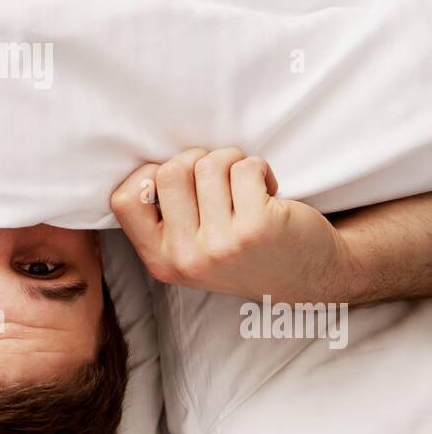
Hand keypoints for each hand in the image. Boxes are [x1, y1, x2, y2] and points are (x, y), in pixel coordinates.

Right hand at [110, 147, 348, 303]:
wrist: (307, 275)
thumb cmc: (242, 248)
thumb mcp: (190, 248)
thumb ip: (164, 215)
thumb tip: (147, 158)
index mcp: (160, 260)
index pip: (125, 199)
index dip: (148, 175)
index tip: (180, 182)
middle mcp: (186, 257)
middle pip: (170, 171)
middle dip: (198, 160)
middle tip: (221, 180)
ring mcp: (222, 244)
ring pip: (209, 164)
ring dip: (232, 161)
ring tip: (246, 186)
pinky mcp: (258, 226)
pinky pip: (245, 166)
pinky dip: (260, 168)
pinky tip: (269, 190)